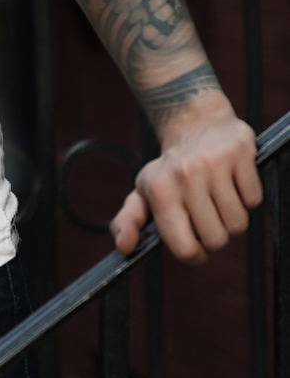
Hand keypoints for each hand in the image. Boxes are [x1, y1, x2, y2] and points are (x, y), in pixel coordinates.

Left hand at [110, 97, 261, 262]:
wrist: (194, 122)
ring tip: (218, 196)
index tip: (196, 245)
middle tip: (205, 211)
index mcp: (160, 189)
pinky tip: (231, 180)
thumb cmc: (170, 168)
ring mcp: (214, 162)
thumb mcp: (144, 191)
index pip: (185, 248)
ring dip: (232, 216)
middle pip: (217, 240)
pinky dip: (247, 196)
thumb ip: (129, 220)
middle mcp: (185, 175)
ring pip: (239, 224)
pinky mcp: (240, 152)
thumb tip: (124, 247)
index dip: (195, 255)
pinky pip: (254, 199)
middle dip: (214, 233)